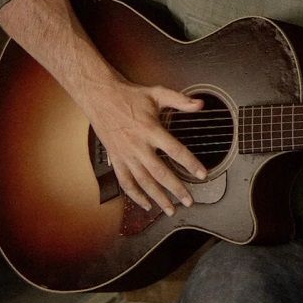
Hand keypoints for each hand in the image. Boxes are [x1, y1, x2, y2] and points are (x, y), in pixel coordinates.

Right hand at [83, 78, 205, 214]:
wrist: (100, 96)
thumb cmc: (129, 95)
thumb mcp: (157, 93)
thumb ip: (180, 100)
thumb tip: (200, 104)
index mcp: (150, 130)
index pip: (175, 150)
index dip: (190, 163)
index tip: (202, 174)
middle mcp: (138, 146)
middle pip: (160, 173)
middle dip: (176, 189)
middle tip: (189, 201)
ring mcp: (125, 155)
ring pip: (143, 182)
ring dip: (157, 198)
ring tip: (170, 209)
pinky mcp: (116, 159)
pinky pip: (125, 182)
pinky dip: (135, 196)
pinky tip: (145, 204)